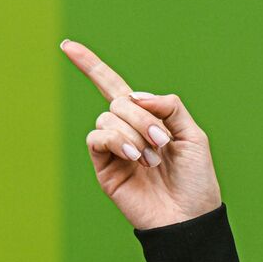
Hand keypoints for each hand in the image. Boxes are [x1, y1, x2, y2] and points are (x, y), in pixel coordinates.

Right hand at [61, 39, 223, 229]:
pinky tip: (134, 157)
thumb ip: (169, 107)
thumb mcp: (193, 135)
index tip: (67, 45)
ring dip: (135, 134)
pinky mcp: (103, 167)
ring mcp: (113, 149)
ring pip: (109, 118)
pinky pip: (97, 137)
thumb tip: (135, 95)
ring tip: (152, 159)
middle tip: (163, 143)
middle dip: (144, 118)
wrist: (189, 215)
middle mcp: (126, 130)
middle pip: (120, 101)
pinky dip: (117, 141)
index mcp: (148, 119)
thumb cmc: (195, 179)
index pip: (114, 87)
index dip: (91, 66)